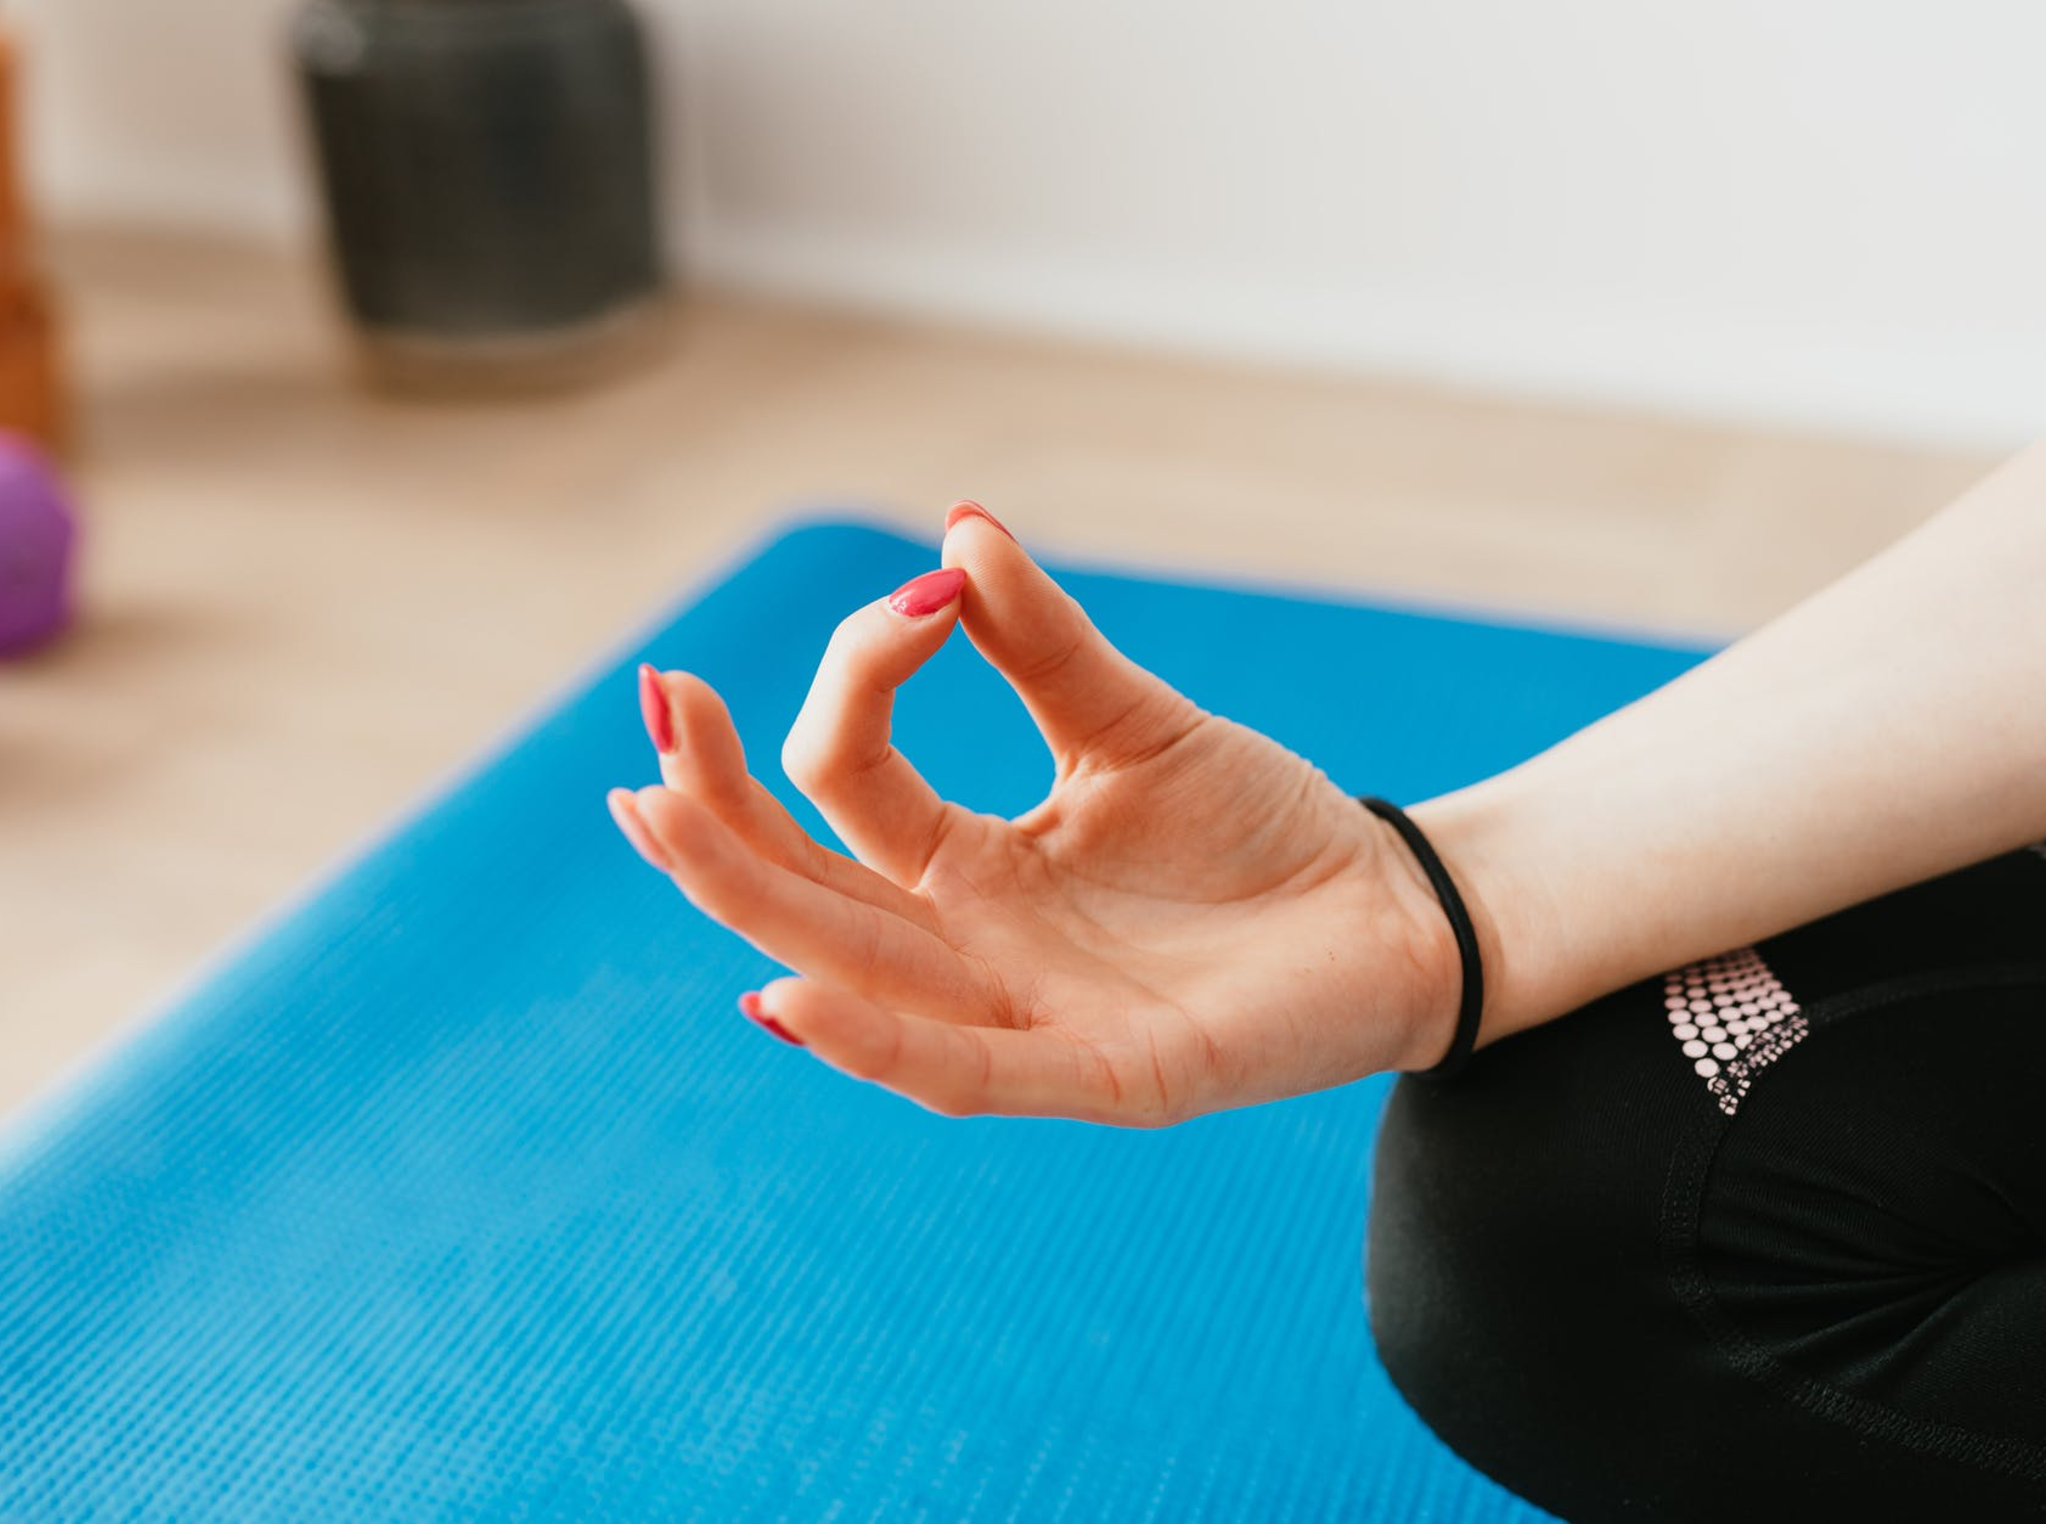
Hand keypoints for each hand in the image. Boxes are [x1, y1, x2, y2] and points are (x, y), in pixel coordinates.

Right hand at [606, 503, 1471, 1124]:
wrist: (1391, 911)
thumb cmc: (1262, 830)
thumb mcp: (1138, 723)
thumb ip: (1043, 645)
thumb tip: (955, 528)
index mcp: (966, 860)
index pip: (848, 778)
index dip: (855, 678)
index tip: (925, 592)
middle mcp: (970, 940)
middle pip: (806, 882)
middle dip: (718, 810)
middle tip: (654, 716)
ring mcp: (1025, 1012)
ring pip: (854, 969)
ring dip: (753, 902)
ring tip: (661, 817)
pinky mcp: (1104, 1074)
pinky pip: (966, 1070)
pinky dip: (875, 1040)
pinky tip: (786, 990)